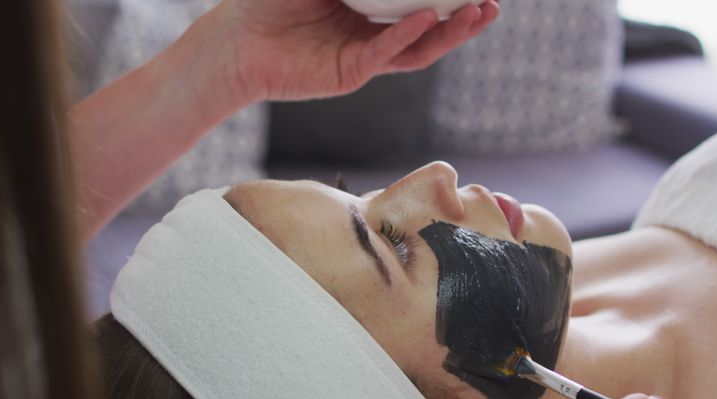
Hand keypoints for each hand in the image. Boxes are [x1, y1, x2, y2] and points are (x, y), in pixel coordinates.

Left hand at [211, 0, 499, 100]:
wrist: (235, 41)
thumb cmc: (269, 0)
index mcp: (369, 5)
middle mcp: (373, 32)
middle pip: (432, 25)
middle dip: (467, 13)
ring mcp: (365, 56)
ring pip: (420, 46)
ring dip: (452, 30)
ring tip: (481, 11)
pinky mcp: (350, 74)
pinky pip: (386, 54)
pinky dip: (408, 35)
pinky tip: (428, 17)